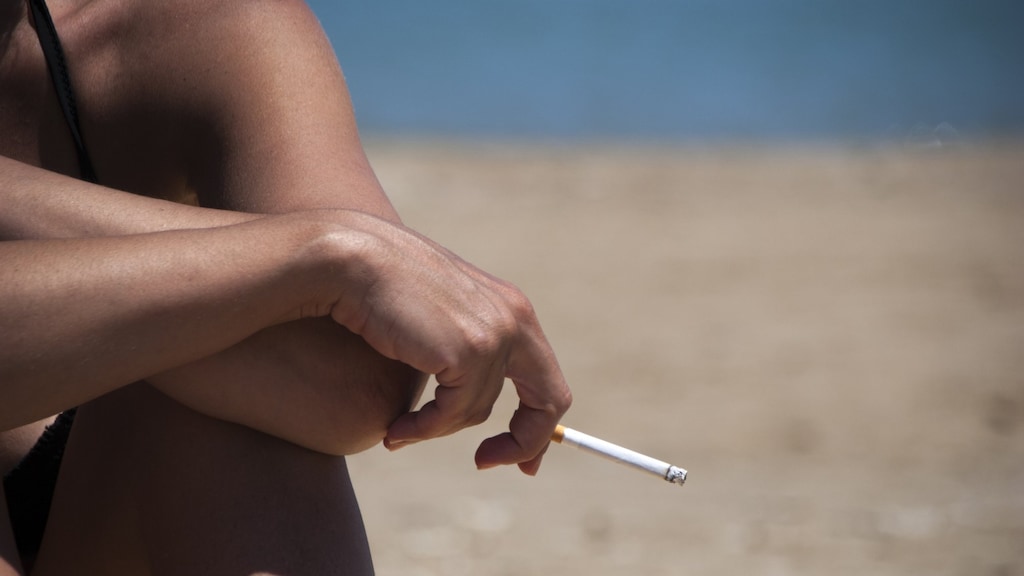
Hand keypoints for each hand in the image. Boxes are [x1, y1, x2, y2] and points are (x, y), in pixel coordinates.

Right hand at [326, 212, 571, 474]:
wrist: (352, 259)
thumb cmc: (380, 290)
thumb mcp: (437, 318)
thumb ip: (462, 350)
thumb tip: (472, 403)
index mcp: (512, 309)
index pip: (547, 379)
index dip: (537, 425)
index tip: (520, 458)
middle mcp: (514, 319)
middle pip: (546, 402)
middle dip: (522, 443)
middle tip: (485, 462)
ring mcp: (495, 335)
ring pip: (476, 411)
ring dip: (437, 428)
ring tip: (401, 430)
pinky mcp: (468, 351)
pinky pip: (450, 413)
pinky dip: (422, 428)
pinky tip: (395, 430)